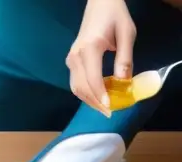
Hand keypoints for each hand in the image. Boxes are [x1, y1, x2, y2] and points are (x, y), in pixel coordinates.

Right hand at [66, 0, 135, 115]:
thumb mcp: (127, 34)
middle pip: (82, 87)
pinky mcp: (71, 61)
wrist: (99, 4)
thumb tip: (124, 82)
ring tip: (104, 107)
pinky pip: (76, 82)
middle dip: (95, 102)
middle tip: (109, 113)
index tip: (109, 108)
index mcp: (89, 49)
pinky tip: (98, 95)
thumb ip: (125, 58)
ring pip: (76, 88)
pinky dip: (86, 92)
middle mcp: (75, 57)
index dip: (101, 96)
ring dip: (89, 100)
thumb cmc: (115, 16)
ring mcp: (71, 60)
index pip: (92, 79)